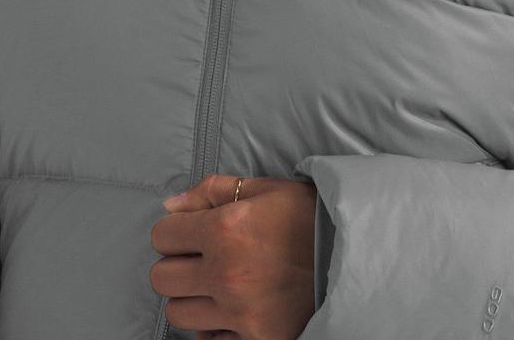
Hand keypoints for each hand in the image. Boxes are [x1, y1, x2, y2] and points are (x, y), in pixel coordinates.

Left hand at [149, 172, 317, 339]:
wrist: (351, 254)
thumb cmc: (307, 216)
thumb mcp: (265, 188)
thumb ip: (212, 190)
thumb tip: (171, 206)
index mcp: (225, 229)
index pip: (162, 235)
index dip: (174, 230)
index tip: (189, 231)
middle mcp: (225, 273)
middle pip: (162, 278)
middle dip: (176, 264)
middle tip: (199, 258)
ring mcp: (239, 312)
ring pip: (178, 314)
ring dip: (190, 297)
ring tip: (214, 284)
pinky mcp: (255, 338)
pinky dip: (212, 327)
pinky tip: (229, 309)